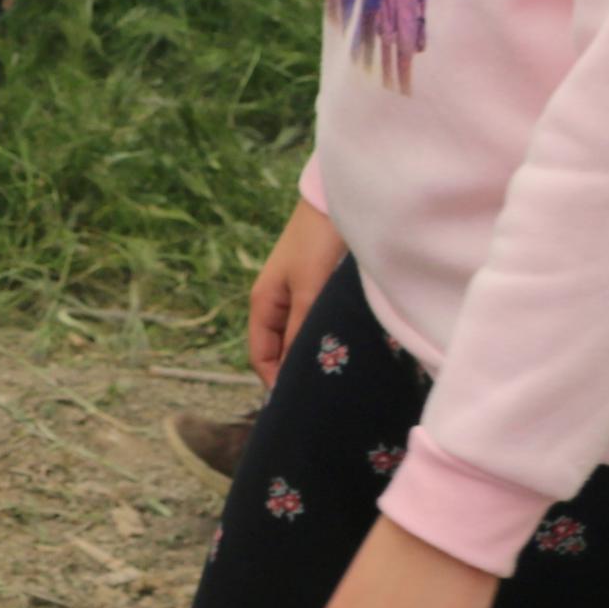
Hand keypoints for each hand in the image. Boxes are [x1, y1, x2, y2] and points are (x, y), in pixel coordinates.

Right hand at [247, 196, 345, 388]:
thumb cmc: (317, 244)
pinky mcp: (319, 292)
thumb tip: (294, 376)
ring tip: (338, 378)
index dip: (276, 383)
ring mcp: (298, 298)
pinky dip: (325, 340)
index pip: (261, 357)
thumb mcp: (309, 291)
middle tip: (325, 396)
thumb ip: (300, 333)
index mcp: (264, 304)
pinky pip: (315, 326)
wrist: (338, 202)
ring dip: (313, 357)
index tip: (302, 405)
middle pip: (280, 351)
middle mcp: (277, 304)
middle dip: (296, 373)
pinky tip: (347, 350)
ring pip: (300, 340)